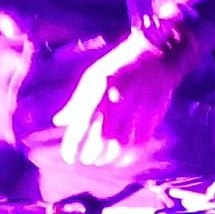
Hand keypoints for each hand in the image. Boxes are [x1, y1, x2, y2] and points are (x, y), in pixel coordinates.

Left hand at [52, 31, 190, 167]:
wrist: (156, 53)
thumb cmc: (118, 66)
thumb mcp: (92, 76)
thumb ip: (76, 101)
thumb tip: (58, 121)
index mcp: (98, 89)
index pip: (80, 125)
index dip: (73, 146)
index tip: (69, 158)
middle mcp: (117, 99)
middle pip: (101, 139)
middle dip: (91, 154)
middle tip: (86, 159)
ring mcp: (137, 107)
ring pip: (122, 144)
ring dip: (110, 158)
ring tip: (102, 161)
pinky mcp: (153, 112)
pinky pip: (141, 141)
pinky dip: (130, 155)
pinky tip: (122, 159)